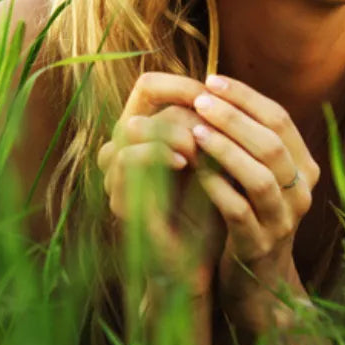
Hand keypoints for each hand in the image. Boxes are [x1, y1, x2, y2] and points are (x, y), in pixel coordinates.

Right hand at [96, 73, 224, 290]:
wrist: (199, 260)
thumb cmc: (210, 205)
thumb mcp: (215, 159)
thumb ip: (212, 128)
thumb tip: (228, 92)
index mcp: (147, 134)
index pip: (149, 86)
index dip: (179, 83)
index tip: (213, 93)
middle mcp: (125, 148)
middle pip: (141, 102)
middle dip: (180, 107)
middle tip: (208, 122)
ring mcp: (117, 173)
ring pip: (130, 127)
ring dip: (170, 130)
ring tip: (198, 145)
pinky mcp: (119, 197)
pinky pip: (126, 159)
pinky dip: (156, 153)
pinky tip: (185, 162)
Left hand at [188, 74, 320, 327]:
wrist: (259, 286)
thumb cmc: (250, 216)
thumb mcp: (259, 177)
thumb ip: (250, 141)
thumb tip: (217, 90)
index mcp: (304, 168)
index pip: (281, 119)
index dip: (246, 97)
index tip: (211, 80)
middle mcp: (301, 193)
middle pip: (272, 143)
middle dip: (234, 117)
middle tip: (199, 99)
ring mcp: (283, 222)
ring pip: (260, 177)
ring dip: (225, 149)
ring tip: (194, 130)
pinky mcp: (259, 248)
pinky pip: (239, 212)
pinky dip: (216, 188)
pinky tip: (193, 171)